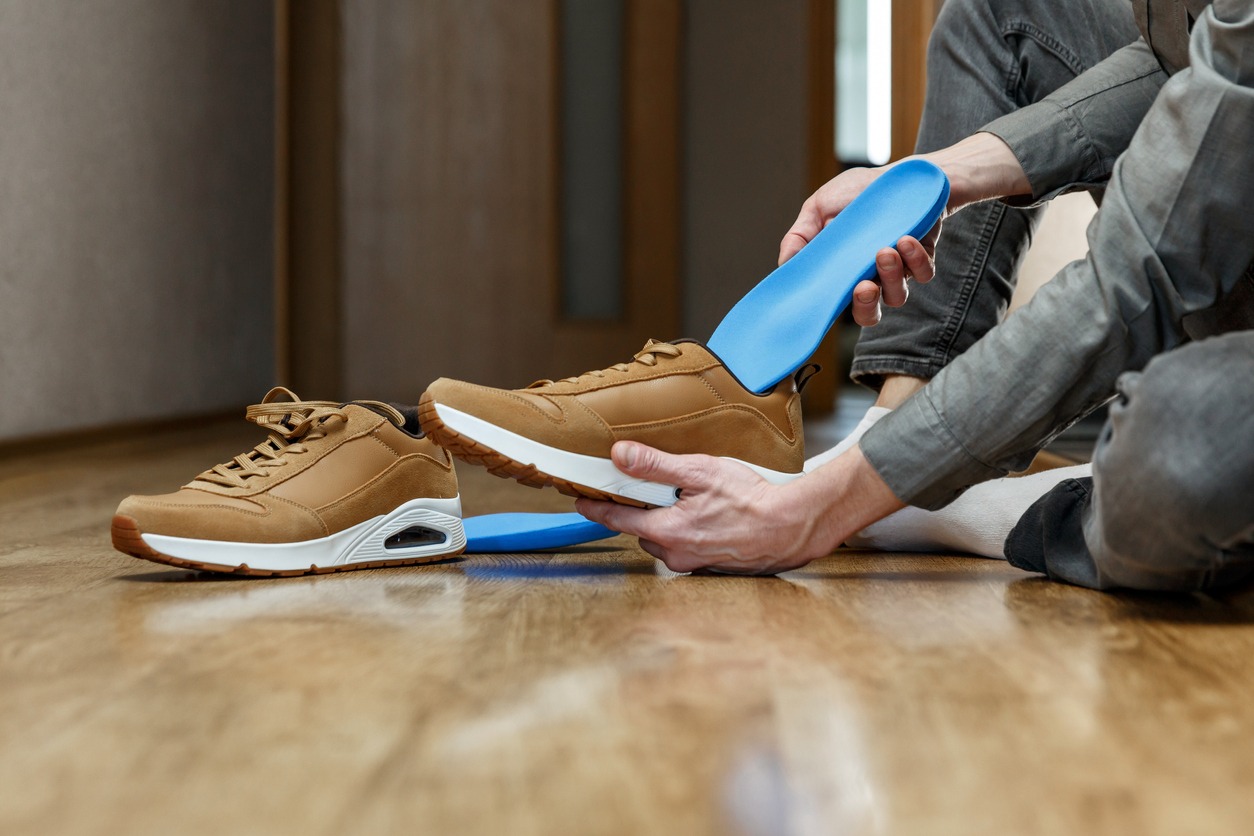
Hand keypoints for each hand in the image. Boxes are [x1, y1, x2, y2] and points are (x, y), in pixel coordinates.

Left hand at [575, 441, 903, 574]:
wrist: (793, 527)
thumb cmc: (751, 499)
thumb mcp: (699, 472)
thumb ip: (655, 465)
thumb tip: (619, 456)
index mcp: (666, 531)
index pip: (617, 519)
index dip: (596, 508)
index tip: (578, 500)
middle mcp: (676, 554)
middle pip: (642, 530)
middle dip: (644, 510)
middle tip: (656, 488)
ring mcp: (695, 564)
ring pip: (666, 541)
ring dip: (669, 522)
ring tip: (691, 501)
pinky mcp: (712, 567)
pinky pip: (688, 548)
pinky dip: (690, 532)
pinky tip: (710, 518)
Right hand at [778, 134, 1031, 327]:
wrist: (898, 174)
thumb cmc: (856, 193)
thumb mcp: (818, 208)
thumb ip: (799, 237)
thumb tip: (784, 265)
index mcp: (842, 272)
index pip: (835, 303)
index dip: (830, 310)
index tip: (827, 300)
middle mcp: (869, 277)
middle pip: (868, 313)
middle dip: (865, 305)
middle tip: (864, 286)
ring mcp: (897, 271)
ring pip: (896, 295)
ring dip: (890, 276)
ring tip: (885, 249)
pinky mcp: (922, 259)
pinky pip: (923, 273)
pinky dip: (915, 259)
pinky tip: (905, 238)